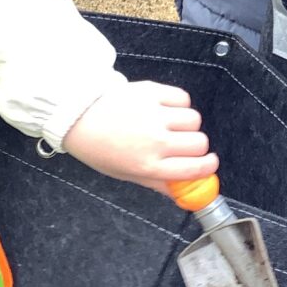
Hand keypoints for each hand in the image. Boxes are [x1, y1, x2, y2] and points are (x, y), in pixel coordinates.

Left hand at [63, 81, 218, 192]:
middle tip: (184, 144)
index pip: (193, 169)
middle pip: (199, 143)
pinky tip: (165, 108)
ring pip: (194, 120)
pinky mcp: (152, 93)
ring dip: (187, 124)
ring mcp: (155, 115)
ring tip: (170, 124)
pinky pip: (182, 98)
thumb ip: (156, 183)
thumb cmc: (99, 147)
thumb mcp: (125, 173)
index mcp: (148, 165)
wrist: (77, 115)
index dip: (208, 167)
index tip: (210, 163)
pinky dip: (179, 103)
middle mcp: (155, 141)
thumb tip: (182, 194)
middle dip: (196, 146)